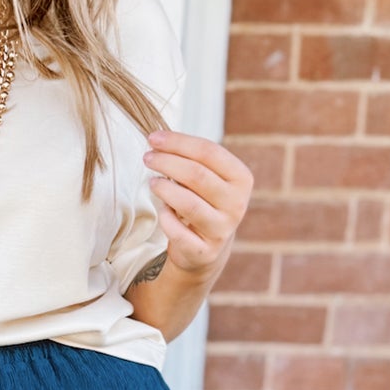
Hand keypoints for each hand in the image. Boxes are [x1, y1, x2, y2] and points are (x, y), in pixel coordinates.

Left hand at [142, 129, 252, 283]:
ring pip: (188, 203)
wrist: (208, 247)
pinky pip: (178, 231)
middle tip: (147, 158)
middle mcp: (237, 204)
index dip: (178, 143)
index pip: (209, 152)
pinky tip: (163, 209)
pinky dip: (165, 217)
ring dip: (164, 189)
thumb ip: (190, 159)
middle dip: (167, 162)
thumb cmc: (204, 201)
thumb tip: (158, 140)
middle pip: (196, 175)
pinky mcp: (205, 252)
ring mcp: (223, 230)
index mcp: (241, 178)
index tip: (153, 138)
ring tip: (152, 182)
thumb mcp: (207, 177)